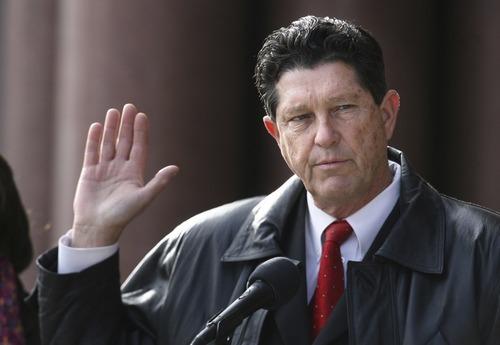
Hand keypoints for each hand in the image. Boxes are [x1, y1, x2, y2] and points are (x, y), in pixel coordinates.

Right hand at [71, 104, 178, 246]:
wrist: (98, 227)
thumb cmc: (123, 215)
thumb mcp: (144, 198)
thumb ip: (159, 182)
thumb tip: (176, 168)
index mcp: (135, 173)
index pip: (139, 147)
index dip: (141, 132)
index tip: (142, 116)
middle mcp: (121, 169)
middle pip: (125, 142)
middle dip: (127, 125)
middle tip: (130, 106)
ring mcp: (105, 170)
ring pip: (108, 144)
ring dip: (111, 128)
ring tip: (113, 111)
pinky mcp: (89, 173)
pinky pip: (92, 152)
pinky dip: (94, 140)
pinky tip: (96, 126)